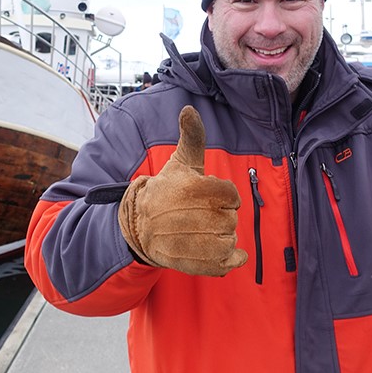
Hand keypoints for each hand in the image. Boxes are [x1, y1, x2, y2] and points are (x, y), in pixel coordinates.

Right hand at [118, 106, 247, 275]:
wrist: (140, 226)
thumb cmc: (167, 190)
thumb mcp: (181, 162)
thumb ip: (192, 136)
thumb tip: (189, 109)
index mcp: (192, 189)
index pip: (231, 195)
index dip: (222, 195)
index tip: (206, 196)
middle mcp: (194, 216)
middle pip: (231, 218)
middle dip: (220, 215)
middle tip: (199, 214)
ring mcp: (195, 242)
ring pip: (231, 238)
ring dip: (222, 235)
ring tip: (201, 231)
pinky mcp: (196, 263)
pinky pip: (228, 262)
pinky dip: (231, 259)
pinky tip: (222, 252)